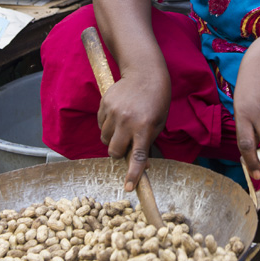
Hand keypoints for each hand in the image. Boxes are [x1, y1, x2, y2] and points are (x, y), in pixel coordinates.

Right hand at [97, 69, 171, 191]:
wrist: (145, 73)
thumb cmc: (156, 100)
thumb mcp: (158, 123)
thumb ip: (147, 142)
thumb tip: (140, 164)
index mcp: (144, 127)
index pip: (137, 157)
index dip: (133, 174)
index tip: (129, 188)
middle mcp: (127, 121)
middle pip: (114, 151)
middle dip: (118, 153)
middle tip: (126, 144)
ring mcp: (113, 112)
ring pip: (105, 139)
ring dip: (112, 138)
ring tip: (123, 126)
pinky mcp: (104, 104)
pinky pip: (101, 124)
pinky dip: (107, 125)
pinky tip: (118, 115)